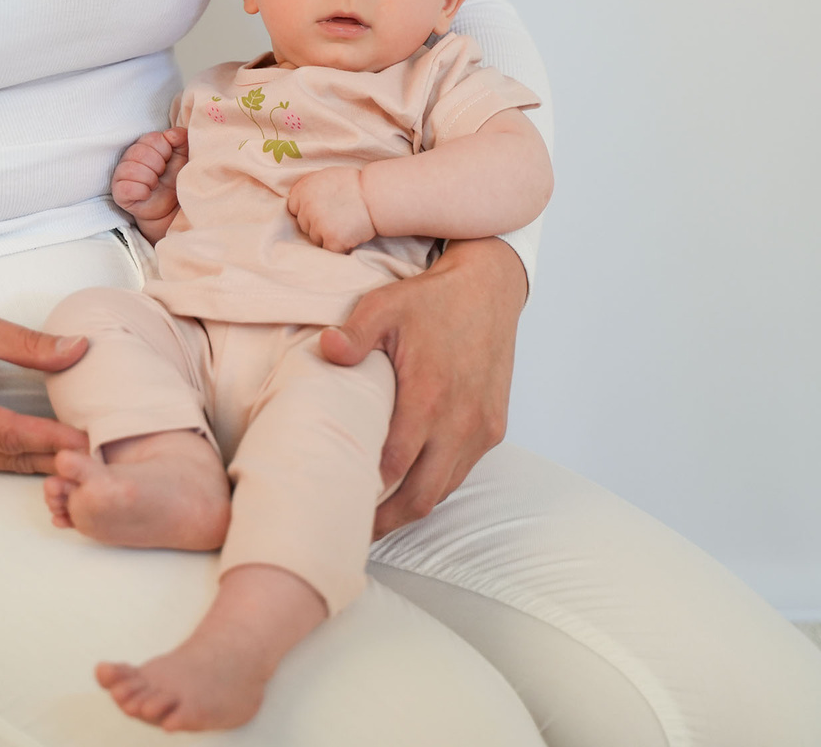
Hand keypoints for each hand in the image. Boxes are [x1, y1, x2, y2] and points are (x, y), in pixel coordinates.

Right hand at [0, 286, 89, 473]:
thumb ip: (29, 344)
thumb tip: (80, 349)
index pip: (10, 434)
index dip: (53, 438)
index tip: (93, 438)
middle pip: (11, 458)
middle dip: (59, 457)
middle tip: (105, 455)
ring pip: (4, 464)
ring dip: (46, 460)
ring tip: (91, 455)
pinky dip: (27, 456)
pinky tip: (58, 449)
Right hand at [111, 129, 188, 240]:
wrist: (172, 206)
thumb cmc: (175, 178)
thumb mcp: (183, 156)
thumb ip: (181, 139)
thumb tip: (170, 134)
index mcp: (145, 145)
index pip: (152, 138)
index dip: (165, 151)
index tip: (168, 160)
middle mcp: (129, 157)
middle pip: (140, 152)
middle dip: (158, 166)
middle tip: (161, 175)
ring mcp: (121, 175)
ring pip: (131, 169)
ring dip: (150, 179)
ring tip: (155, 185)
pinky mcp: (119, 193)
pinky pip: (126, 188)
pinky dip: (141, 192)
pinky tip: (147, 194)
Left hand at [287, 167, 375, 252]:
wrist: (377, 195)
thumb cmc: (355, 184)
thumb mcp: (326, 176)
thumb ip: (308, 188)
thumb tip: (296, 202)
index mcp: (303, 190)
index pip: (293, 208)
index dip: (307, 211)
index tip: (321, 210)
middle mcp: (307, 207)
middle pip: (304, 225)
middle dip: (318, 224)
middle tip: (338, 217)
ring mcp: (318, 225)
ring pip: (315, 239)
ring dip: (327, 236)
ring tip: (345, 225)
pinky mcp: (331, 240)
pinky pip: (328, 249)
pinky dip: (339, 246)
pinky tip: (349, 234)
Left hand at [320, 237, 526, 537]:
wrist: (490, 288)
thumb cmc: (434, 299)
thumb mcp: (386, 305)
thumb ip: (354, 334)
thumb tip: (326, 350)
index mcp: (428, 397)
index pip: (391, 468)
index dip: (364, 495)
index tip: (336, 507)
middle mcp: (459, 421)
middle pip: (419, 495)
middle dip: (386, 520)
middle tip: (353, 532)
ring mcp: (481, 427)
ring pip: (443, 488)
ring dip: (411, 505)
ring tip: (377, 516)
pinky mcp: (494, 426)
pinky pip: (462, 470)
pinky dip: (436, 482)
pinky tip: (410, 483)